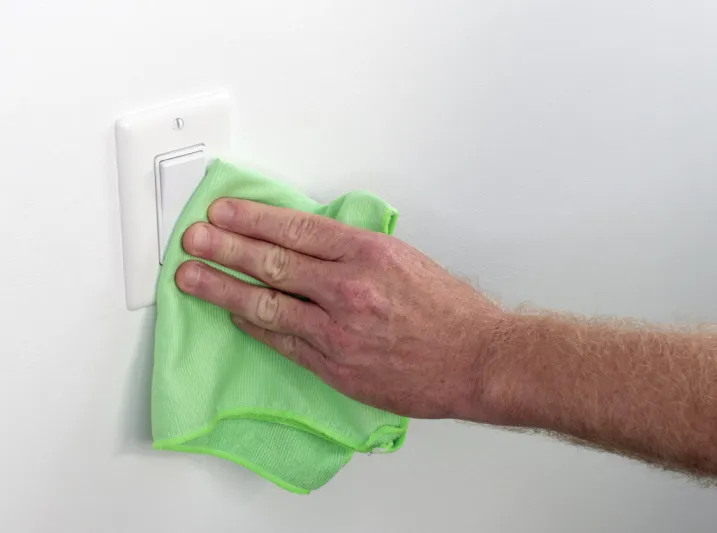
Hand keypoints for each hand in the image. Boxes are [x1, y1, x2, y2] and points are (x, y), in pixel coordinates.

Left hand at [175, 198, 502, 418]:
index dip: (253, 218)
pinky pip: (284, 342)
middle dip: (225, 248)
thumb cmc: (449, 309)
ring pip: (268, 304)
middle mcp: (348, 288)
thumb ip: (355, 251)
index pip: (296, 228)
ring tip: (192, 278)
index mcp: (368, 253)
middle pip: (273, 263)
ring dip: (224, 289)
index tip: (223, 211)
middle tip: (193, 239)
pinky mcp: (336, 366)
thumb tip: (310, 244)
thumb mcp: (405, 258)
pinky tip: (234, 315)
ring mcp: (339, 330)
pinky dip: (256, 327)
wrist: (475, 359)